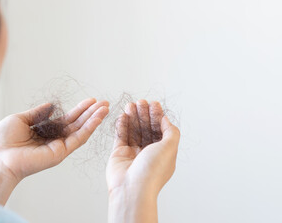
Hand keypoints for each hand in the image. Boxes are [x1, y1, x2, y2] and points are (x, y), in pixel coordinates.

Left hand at [0, 98, 108, 204]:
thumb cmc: (3, 141)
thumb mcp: (21, 119)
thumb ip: (38, 113)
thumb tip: (50, 105)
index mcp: (45, 131)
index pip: (66, 119)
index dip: (79, 110)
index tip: (91, 101)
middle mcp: (54, 139)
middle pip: (77, 124)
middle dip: (91, 113)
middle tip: (105, 103)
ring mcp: (58, 147)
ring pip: (81, 130)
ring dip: (94, 119)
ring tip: (106, 108)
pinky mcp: (60, 153)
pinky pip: (78, 139)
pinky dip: (89, 128)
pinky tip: (97, 118)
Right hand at [106, 100, 179, 222]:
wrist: (132, 188)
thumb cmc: (152, 171)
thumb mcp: (170, 148)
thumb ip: (171, 131)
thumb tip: (166, 119)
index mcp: (163, 153)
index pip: (161, 130)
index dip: (158, 116)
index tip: (154, 104)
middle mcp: (149, 153)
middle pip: (147, 128)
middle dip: (144, 114)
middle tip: (141, 102)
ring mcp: (133, 153)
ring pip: (134, 130)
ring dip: (133, 117)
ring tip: (130, 105)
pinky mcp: (119, 153)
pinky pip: (121, 136)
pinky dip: (122, 124)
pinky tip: (123, 115)